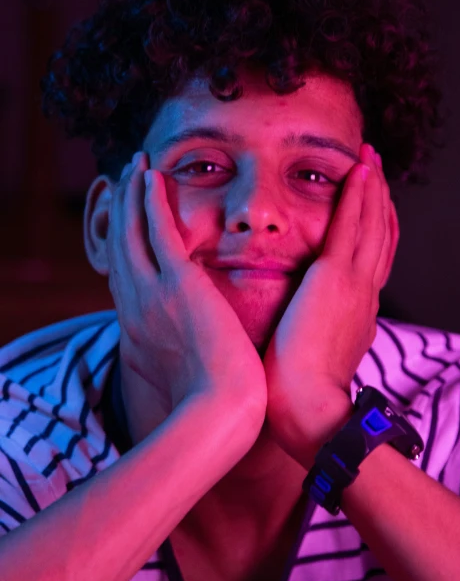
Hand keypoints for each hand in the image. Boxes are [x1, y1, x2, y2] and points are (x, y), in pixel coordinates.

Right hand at [107, 152, 266, 414]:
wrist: (219, 415)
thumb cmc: (216, 406)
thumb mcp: (187, 375)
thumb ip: (189, 351)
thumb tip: (207, 342)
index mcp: (139, 331)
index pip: (124, 276)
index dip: (123, 243)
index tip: (127, 220)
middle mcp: (136, 308)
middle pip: (120, 248)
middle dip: (122, 211)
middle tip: (125, 179)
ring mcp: (151, 295)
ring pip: (132, 232)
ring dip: (132, 195)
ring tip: (135, 165)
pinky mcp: (175, 285)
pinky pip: (156, 231)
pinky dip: (149, 201)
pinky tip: (149, 175)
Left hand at [263, 143, 390, 467]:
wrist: (309, 411)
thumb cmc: (300, 393)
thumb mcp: (317, 356)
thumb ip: (317, 333)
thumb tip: (303, 327)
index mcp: (360, 311)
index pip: (374, 259)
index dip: (375, 228)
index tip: (371, 204)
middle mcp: (366, 293)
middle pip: (380, 235)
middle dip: (379, 199)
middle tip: (375, 168)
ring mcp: (356, 284)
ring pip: (371, 224)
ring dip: (372, 188)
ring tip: (370, 158)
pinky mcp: (336, 278)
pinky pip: (352, 225)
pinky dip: (359, 196)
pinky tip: (359, 170)